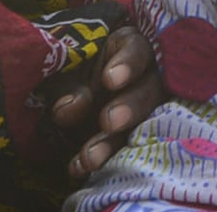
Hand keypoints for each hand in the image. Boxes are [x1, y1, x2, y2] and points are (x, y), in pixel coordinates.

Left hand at [45, 26, 164, 178]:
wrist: (67, 93)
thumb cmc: (70, 71)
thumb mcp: (66, 71)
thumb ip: (68, 86)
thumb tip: (68, 109)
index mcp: (130, 49)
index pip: (139, 50)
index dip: (128, 64)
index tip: (110, 80)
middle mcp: (146, 78)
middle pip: (150, 90)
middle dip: (130, 107)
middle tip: (108, 121)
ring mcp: (144, 109)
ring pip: (143, 124)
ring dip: (115, 142)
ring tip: (90, 158)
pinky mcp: (135, 136)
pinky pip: (127, 150)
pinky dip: (103, 160)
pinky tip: (79, 168)